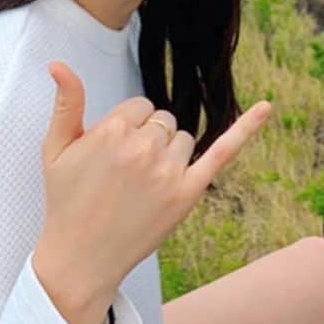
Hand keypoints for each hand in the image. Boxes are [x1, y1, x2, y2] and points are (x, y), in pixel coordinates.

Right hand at [32, 61, 270, 323]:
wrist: (79, 260)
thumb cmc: (66, 200)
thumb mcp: (56, 149)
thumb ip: (66, 103)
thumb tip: (58, 63)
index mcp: (111, 130)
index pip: (138, 107)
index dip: (126, 128)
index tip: (110, 156)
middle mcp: (143, 148)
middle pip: (162, 121)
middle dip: (147, 140)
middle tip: (123, 176)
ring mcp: (167, 171)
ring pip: (183, 138)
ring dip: (168, 154)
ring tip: (141, 186)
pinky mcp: (187, 193)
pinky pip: (222, 152)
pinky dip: (246, 129)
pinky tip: (268, 107)